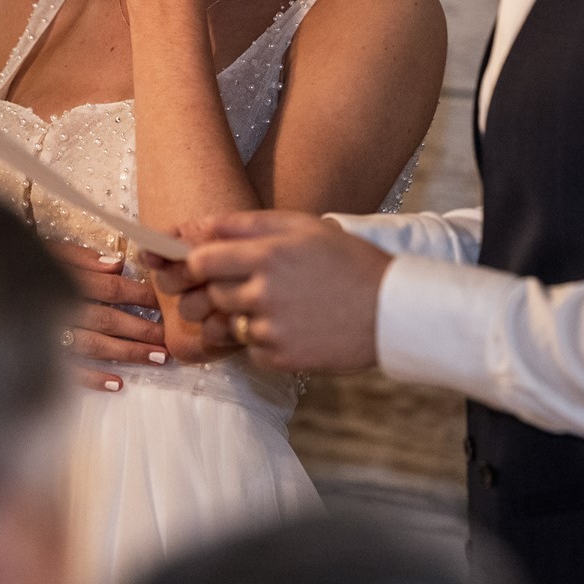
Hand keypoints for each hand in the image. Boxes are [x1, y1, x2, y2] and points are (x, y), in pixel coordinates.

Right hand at [48, 238, 168, 391]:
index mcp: (60, 277)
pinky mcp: (34, 357)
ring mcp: (45, 334)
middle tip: (169, 338)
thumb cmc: (13, 265)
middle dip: (140, 328)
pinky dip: (93, 378)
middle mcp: (55, 306)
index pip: (108, 288)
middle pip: (106, 318)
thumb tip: (116, 264)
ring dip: (127, 352)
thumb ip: (78, 256)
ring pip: (93, 345)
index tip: (162, 303)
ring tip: (156, 358)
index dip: (138, 295)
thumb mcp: (44, 248)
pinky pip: (66, 370)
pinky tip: (117, 383)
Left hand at [150, 209, 390, 372]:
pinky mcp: (282, 359)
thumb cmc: (349, 262)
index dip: (191, 264)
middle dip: (217, 292)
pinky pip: (250, 350)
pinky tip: (291, 327)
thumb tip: (199, 224)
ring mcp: (272, 330)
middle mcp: (264, 293)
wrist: (393, 311)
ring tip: (275, 306)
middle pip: (209, 295)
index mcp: (268, 255)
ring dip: (240, 316)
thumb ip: (247, 224)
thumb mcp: (303, 227)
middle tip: (244, 286)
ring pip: (227, 325)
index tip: (198, 266)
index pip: (200, 261)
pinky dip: (262, 341)